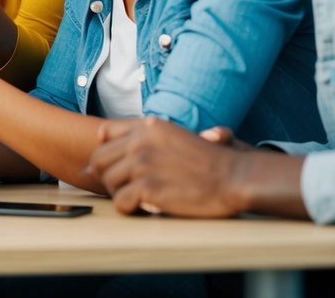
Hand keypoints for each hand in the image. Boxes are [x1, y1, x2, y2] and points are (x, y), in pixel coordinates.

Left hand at [87, 117, 246, 217]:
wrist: (236, 177)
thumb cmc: (208, 162)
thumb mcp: (174, 136)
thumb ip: (144, 139)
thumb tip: (109, 150)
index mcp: (147, 126)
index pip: (104, 132)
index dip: (107, 151)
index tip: (118, 165)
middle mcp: (140, 141)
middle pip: (98, 159)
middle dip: (107, 175)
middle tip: (126, 187)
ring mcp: (142, 163)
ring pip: (107, 181)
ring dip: (119, 193)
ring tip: (138, 199)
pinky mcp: (148, 187)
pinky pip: (120, 202)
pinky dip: (128, 209)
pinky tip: (143, 209)